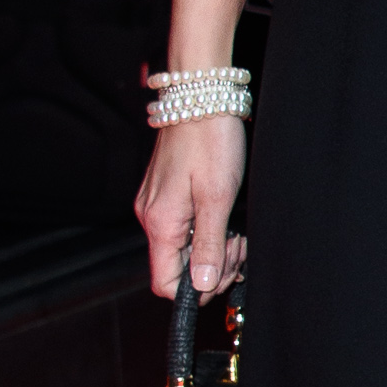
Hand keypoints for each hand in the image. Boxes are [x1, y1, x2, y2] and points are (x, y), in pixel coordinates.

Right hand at [137, 111, 247, 300]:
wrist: (201, 98)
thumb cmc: (210, 140)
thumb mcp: (217, 198)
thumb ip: (208, 245)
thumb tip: (201, 285)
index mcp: (160, 223)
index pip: (164, 283)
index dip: (195, 288)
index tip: (223, 270)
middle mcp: (151, 217)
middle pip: (175, 268)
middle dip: (210, 266)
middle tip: (236, 245)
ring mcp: (156, 206)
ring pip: (181, 249)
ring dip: (210, 248)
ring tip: (233, 232)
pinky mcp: (165, 195)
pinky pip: (182, 229)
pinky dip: (204, 230)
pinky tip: (222, 218)